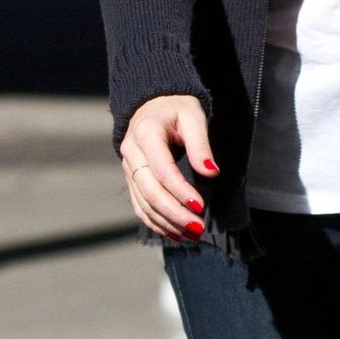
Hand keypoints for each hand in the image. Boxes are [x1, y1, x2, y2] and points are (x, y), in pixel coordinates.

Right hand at [119, 94, 216, 242]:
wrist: (152, 102)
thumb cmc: (177, 108)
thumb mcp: (194, 117)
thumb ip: (201, 145)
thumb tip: (211, 173)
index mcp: (146, 133)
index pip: (162, 171)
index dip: (180, 191)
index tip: (200, 206)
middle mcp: (131, 152)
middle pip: (150, 191)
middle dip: (174, 213)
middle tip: (198, 228)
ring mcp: (128, 166)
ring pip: (143, 202)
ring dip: (167, 223)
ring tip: (191, 235)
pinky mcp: (131, 177)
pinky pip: (139, 205)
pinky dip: (155, 222)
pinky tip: (174, 234)